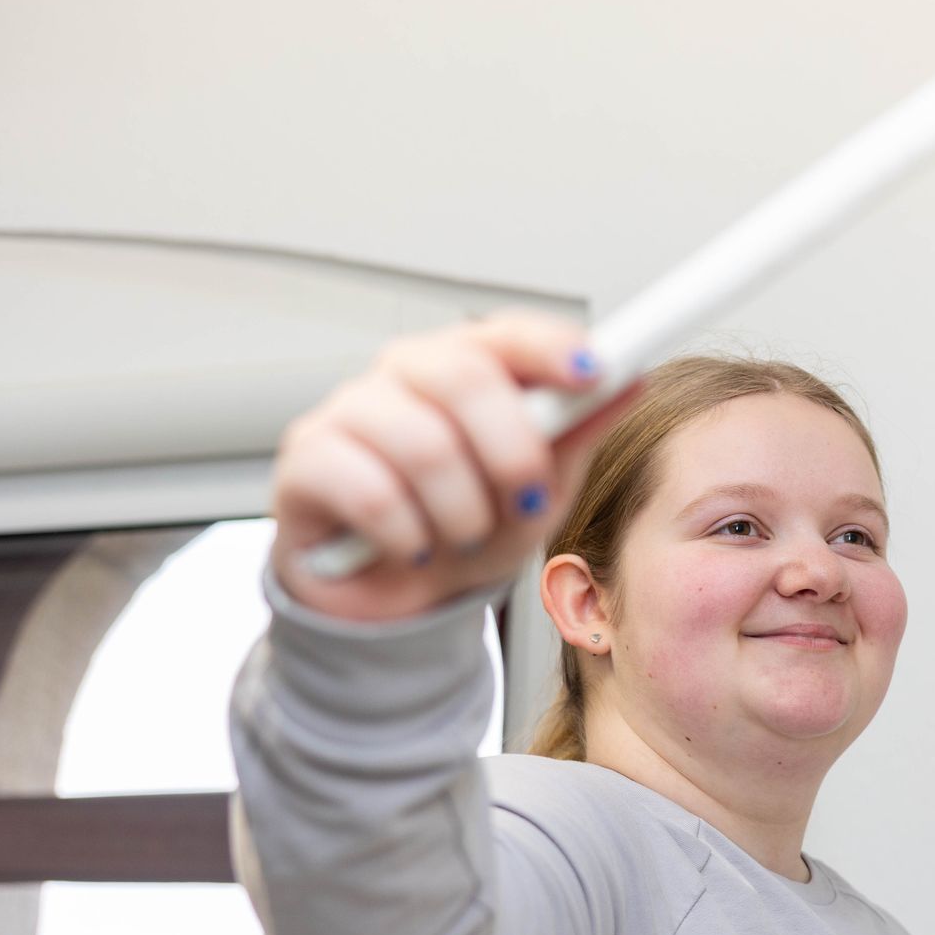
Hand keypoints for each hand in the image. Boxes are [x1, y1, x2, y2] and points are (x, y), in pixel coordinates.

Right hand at [268, 311, 638, 622]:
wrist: (395, 600)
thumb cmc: (465, 532)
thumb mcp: (539, 493)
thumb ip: (577, 435)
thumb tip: (628, 380)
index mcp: (464, 367)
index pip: (505, 334)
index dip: (551, 347)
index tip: (595, 372)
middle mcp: (404, 375)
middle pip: (463, 377)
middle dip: (513, 452)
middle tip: (527, 500)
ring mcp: (349, 411)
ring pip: (423, 444)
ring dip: (463, 511)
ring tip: (464, 537)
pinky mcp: (306, 460)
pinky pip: (372, 491)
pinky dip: (409, 534)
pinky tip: (412, 547)